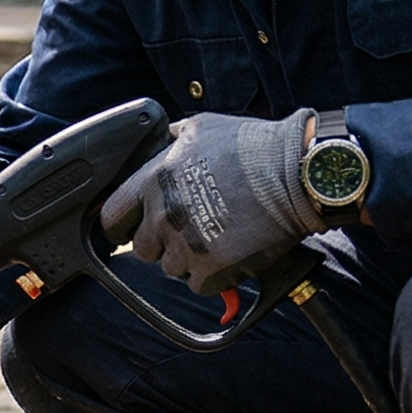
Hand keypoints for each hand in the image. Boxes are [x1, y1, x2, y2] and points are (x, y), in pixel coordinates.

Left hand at [99, 109, 324, 294]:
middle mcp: (164, 214)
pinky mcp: (213, 269)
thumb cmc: (255, 147)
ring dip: (190, 259)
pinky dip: (215, 277)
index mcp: (154, 180)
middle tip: (191, 230)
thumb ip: (170, 141)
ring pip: (172, 268)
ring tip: (219, 237)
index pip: (112, 216)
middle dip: (162, 242)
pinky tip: (232, 254)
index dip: (123, 224)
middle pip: (142, 248)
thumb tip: (157, 144)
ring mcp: (188, 244)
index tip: (134, 227)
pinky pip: (200, 285)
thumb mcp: (201, 127)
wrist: (299, 173)